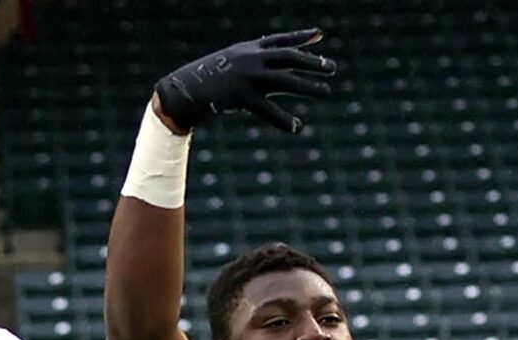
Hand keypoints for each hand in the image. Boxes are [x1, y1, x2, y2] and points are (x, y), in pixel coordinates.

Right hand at [152, 27, 334, 133]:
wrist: (184, 89)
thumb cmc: (212, 79)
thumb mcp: (235, 63)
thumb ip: (258, 62)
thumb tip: (282, 65)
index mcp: (248, 49)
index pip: (280, 40)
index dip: (301, 37)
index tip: (320, 35)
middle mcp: (250, 59)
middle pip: (288, 57)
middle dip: (312, 61)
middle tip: (332, 68)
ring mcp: (246, 77)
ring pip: (285, 80)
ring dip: (308, 86)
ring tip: (326, 91)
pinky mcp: (241, 96)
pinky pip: (268, 110)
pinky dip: (284, 120)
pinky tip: (297, 126)